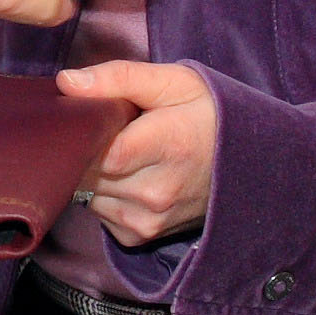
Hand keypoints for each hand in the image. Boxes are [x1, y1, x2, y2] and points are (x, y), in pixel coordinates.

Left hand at [58, 59, 215, 245]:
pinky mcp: (142, 236)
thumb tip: (66, 83)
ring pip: (87, 195)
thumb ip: (117, 78)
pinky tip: (127, 176)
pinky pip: (100, 213)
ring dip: (92, 174)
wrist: (249, 161)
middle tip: (107, 130)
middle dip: (83, 151)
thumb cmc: (206, 114)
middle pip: (86, 174)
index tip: (88, 115)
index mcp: (167, 146)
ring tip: (122, 152)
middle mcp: (157, 192)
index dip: (83, 133)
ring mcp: (150, 219)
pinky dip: (103, 195)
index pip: (99, 151)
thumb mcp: (170, 82)